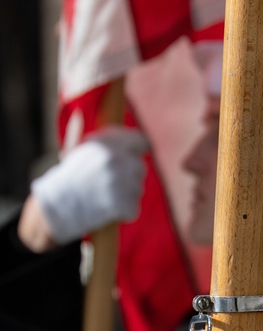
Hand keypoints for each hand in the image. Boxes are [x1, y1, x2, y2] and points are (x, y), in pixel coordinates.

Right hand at [26, 126, 148, 246]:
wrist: (54, 206)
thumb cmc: (68, 178)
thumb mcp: (79, 150)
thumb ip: (99, 139)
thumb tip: (96, 118)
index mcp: (106, 142)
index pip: (140, 141)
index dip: (138, 150)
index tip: (136, 156)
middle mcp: (115, 158)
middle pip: (139, 168)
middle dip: (129, 177)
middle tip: (107, 184)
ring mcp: (119, 181)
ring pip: (137, 189)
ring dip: (125, 196)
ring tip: (102, 197)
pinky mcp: (122, 203)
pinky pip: (133, 209)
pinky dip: (123, 213)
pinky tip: (106, 210)